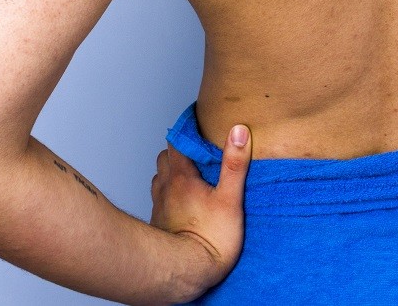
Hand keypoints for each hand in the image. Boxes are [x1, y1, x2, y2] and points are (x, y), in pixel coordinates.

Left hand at [150, 124, 251, 298]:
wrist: (184, 274)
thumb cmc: (209, 239)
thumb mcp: (230, 198)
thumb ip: (234, 164)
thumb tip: (238, 132)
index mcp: (181, 177)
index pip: (177, 141)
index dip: (187, 130)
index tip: (197, 123)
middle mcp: (165, 187)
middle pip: (165, 157)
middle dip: (179, 151)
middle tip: (198, 151)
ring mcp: (159, 205)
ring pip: (160, 178)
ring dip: (171, 172)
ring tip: (191, 175)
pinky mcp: (159, 223)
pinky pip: (160, 199)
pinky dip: (168, 194)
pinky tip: (183, 202)